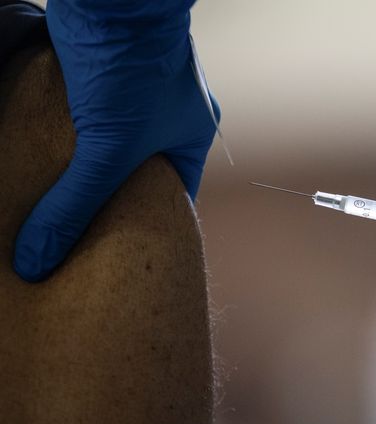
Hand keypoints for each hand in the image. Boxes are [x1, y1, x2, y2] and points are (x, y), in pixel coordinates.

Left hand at [13, 0, 218, 281]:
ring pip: (112, 143)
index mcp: (191, 135)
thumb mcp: (108, 149)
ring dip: (88, 164)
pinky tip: (47, 155)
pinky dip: (69, 136)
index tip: (119, 251)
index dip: (149, 223)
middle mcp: (168, 115)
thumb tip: (38, 259)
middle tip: (85, 233)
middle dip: (114, 197)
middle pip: (141, 170)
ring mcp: (136, 93)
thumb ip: (74, 204)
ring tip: (63, 199)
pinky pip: (87, 118)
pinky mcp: (102, 75)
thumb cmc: (133, 66)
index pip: (176, 195)